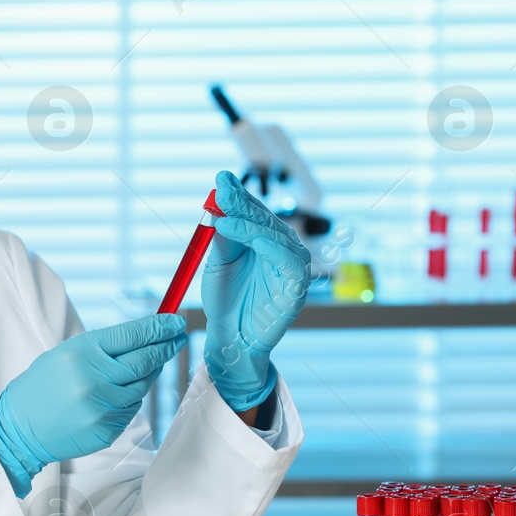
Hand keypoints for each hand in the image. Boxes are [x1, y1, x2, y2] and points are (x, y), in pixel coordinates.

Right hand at [0, 313, 187, 496]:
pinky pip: (131, 409)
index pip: (132, 335)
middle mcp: (95, 378)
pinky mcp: (107, 429)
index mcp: (82, 352)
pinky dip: (129, 399)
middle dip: (165, 347)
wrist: (19, 428)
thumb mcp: (66, 354)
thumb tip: (145, 337)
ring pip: (142, 386)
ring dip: (146, 374)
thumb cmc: (43, 386)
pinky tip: (115, 395)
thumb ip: (104, 347)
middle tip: (177, 338)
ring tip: (140, 367)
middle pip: (145, 359)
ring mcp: (103, 406)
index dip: (158, 327)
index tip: (174, 322)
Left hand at [202, 169, 312, 411]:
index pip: (252, 211)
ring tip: (224, 219)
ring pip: (276, 235)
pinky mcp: (297, 285)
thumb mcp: (218, 264)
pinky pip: (289, 260)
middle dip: (243, 203)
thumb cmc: (225, 300)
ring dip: (250, 224)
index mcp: (262, 240)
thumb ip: (223, 238)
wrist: (231, 337)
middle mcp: (281, 248)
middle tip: (222, 189)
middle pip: (264, 218)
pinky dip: (272, 246)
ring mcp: (291, 265)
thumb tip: (220, 208)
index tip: (221, 179)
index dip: (238, 195)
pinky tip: (253, 239)